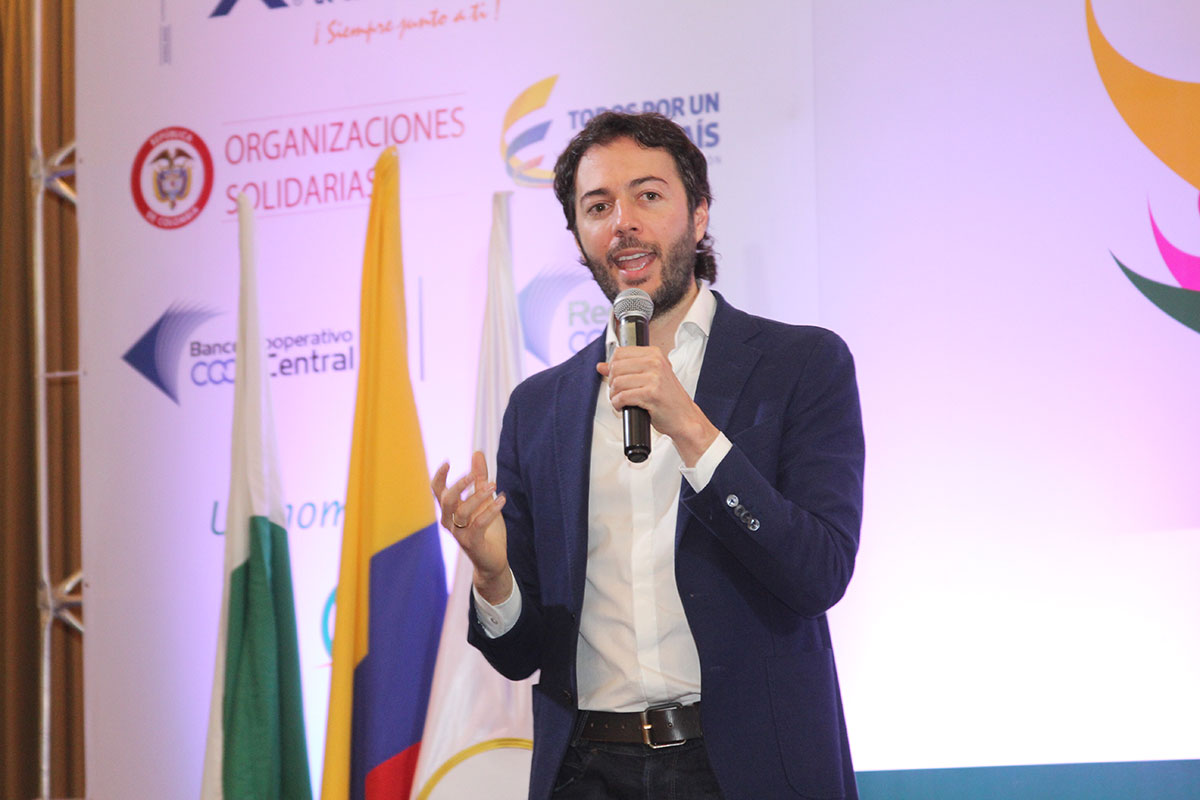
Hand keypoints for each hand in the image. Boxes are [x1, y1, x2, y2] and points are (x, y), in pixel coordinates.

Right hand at [430, 450, 511, 603]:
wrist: (492, 560)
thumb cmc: (486, 529)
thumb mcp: (484, 500)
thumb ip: (479, 478)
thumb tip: (477, 452)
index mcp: (450, 510)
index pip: (437, 491)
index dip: (439, 477)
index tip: (448, 462)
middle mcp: (450, 522)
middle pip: (446, 500)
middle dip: (460, 485)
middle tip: (475, 475)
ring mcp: (459, 534)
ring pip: (462, 512)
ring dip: (478, 496)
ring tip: (494, 485)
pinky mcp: (472, 543)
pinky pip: (478, 524)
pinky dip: (490, 510)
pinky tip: (502, 499)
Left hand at [596, 346, 718, 465]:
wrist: (684, 417)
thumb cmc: (667, 398)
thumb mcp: (648, 377)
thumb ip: (625, 369)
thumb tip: (601, 366)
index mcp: (654, 354)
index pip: (619, 353)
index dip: (612, 367)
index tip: (617, 378)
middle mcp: (655, 362)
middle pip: (616, 367)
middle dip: (612, 383)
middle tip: (618, 392)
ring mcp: (654, 377)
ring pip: (617, 382)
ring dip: (614, 395)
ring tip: (620, 400)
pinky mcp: (651, 394)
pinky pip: (623, 396)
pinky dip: (617, 404)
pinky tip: (622, 406)